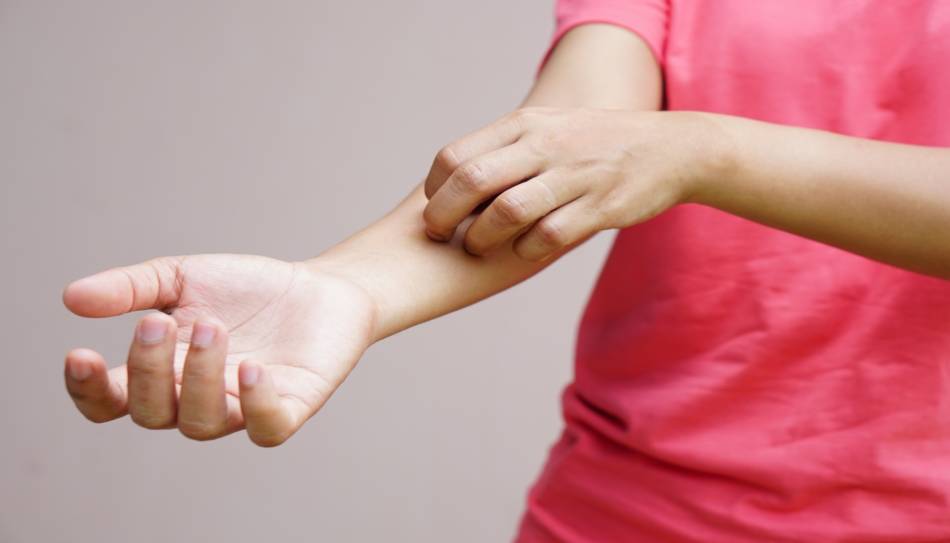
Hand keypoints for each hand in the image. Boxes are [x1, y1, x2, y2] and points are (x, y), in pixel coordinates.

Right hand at [62, 254, 376, 445]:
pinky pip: (267, 427)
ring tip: (213, 327)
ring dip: (198, 378)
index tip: (80, 354)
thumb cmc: (247, 290)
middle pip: (152, 413)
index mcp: (164, 373)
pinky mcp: (291, 408)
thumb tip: (72, 298)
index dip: (90, 390)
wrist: (321, 287)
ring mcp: (244, 408)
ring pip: (202, 423)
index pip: (112, 402)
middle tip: (159, 322)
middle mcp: (198, 398)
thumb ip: (130, 288)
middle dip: (148, 371)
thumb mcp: (182, 277)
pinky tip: (253, 367)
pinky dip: (257, 403)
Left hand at [422, 107, 727, 259]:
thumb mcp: (549, 128)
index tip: (435, 206)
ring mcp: (574, 176)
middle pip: (473, 180)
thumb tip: (456, 177)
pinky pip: (548, 235)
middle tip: (440, 235)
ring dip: (482, 238)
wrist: (670, 149)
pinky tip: (525, 250)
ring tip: (477, 247)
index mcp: (525, 124)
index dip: (435, 188)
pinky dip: (527, 249)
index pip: (456, 154)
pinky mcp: (600, 206)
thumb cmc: (596, 144)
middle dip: (445, 216)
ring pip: (507, 211)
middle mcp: (545, 145)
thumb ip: (507, 147)